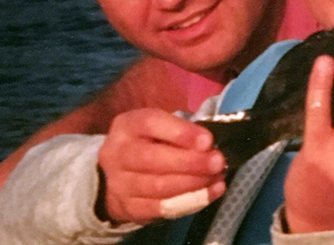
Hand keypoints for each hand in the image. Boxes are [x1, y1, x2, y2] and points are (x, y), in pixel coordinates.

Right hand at [97, 108, 226, 224]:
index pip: (151, 124)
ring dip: (194, 183)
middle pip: (153, 159)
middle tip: (218, 162)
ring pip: (158, 187)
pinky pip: (160, 208)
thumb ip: (182, 130)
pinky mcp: (128, 208)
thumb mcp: (159, 127)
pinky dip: (189, 202)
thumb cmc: (148, 143)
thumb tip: (210, 144)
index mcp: (128, 125)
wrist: (115, 174)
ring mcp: (119, 183)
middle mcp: (118, 153)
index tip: (207, 140)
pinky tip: (210, 193)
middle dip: (191, 162)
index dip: (181, 132)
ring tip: (217, 177)